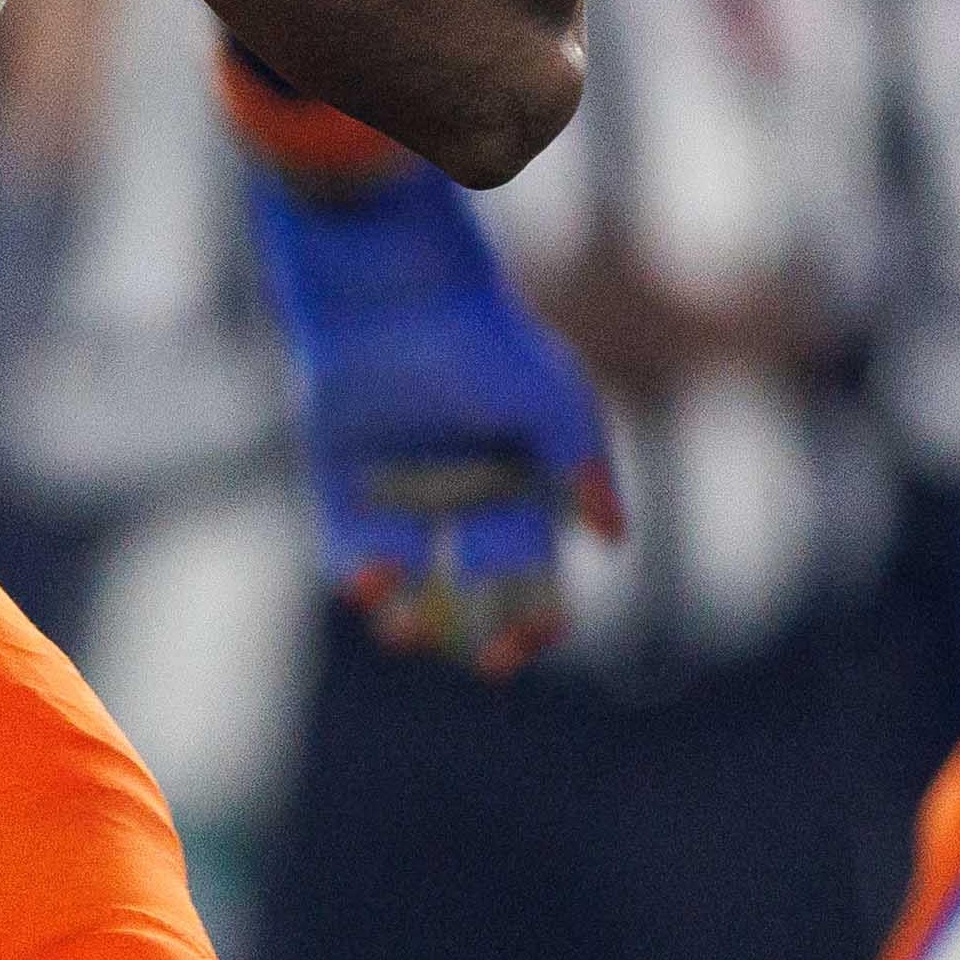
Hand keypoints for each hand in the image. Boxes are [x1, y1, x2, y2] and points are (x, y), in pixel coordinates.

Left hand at [242, 149, 619, 674]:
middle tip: (483, 660)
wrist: (393, 299)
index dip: (538, 615)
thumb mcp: (553, 398)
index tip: (531, 637)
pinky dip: (362, 580)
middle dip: (482, 635)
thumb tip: (614, 537)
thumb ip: (585, 462)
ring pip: (412, 589)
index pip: (536, 575)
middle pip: (476, 596)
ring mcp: (403, 504)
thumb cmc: (484, 341)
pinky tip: (372, 580)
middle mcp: (462, 506)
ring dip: (411, 623)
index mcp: (520, 492)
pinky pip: (354, 555)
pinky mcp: (345, 494)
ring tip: (408, 631)